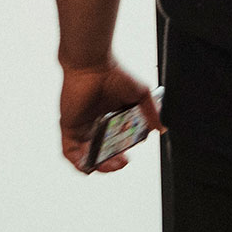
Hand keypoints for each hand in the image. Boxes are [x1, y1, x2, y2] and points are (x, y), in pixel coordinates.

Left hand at [60, 58, 162, 172]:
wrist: (93, 65)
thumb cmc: (114, 74)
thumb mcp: (141, 95)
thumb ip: (151, 112)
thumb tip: (162, 128)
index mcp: (110, 118)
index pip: (115, 142)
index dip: (123, 151)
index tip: (132, 150)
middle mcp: (95, 124)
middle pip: (102, 152)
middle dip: (113, 162)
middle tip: (123, 162)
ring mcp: (81, 127)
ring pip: (87, 155)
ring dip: (99, 165)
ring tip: (112, 165)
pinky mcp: (69, 128)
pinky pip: (70, 152)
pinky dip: (80, 163)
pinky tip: (91, 167)